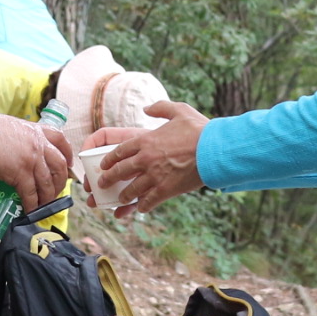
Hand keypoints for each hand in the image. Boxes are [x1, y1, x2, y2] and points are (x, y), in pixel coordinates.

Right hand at [0, 107, 68, 208]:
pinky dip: (32, 204)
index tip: (69, 165)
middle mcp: (38, 144)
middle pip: (60, 166)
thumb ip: (21, 141)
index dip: (68, 155)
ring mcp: (30, 159)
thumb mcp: (11, 128)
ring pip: (48, 183)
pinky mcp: (18, 172)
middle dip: (61, 182)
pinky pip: (31, 193)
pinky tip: (29, 210)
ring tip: (43, 206)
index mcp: (36, 130)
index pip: (61, 141)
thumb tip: (17, 156)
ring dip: (47, 198)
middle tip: (56, 192)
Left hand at [83, 100, 207, 215]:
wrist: (214, 150)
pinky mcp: (166, 190)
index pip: (119, 151)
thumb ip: (161, 107)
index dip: (109, 159)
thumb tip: (147, 107)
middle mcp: (145, 159)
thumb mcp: (179, 110)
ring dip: (123, 196)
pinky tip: (141, 208)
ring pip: (131, 190)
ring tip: (120, 199)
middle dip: (108, 179)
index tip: (104, 165)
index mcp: (145, 140)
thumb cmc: (199, 130)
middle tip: (102, 184)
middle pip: (119, 171)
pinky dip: (143, 206)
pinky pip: (148, 202)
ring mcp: (154, 176)